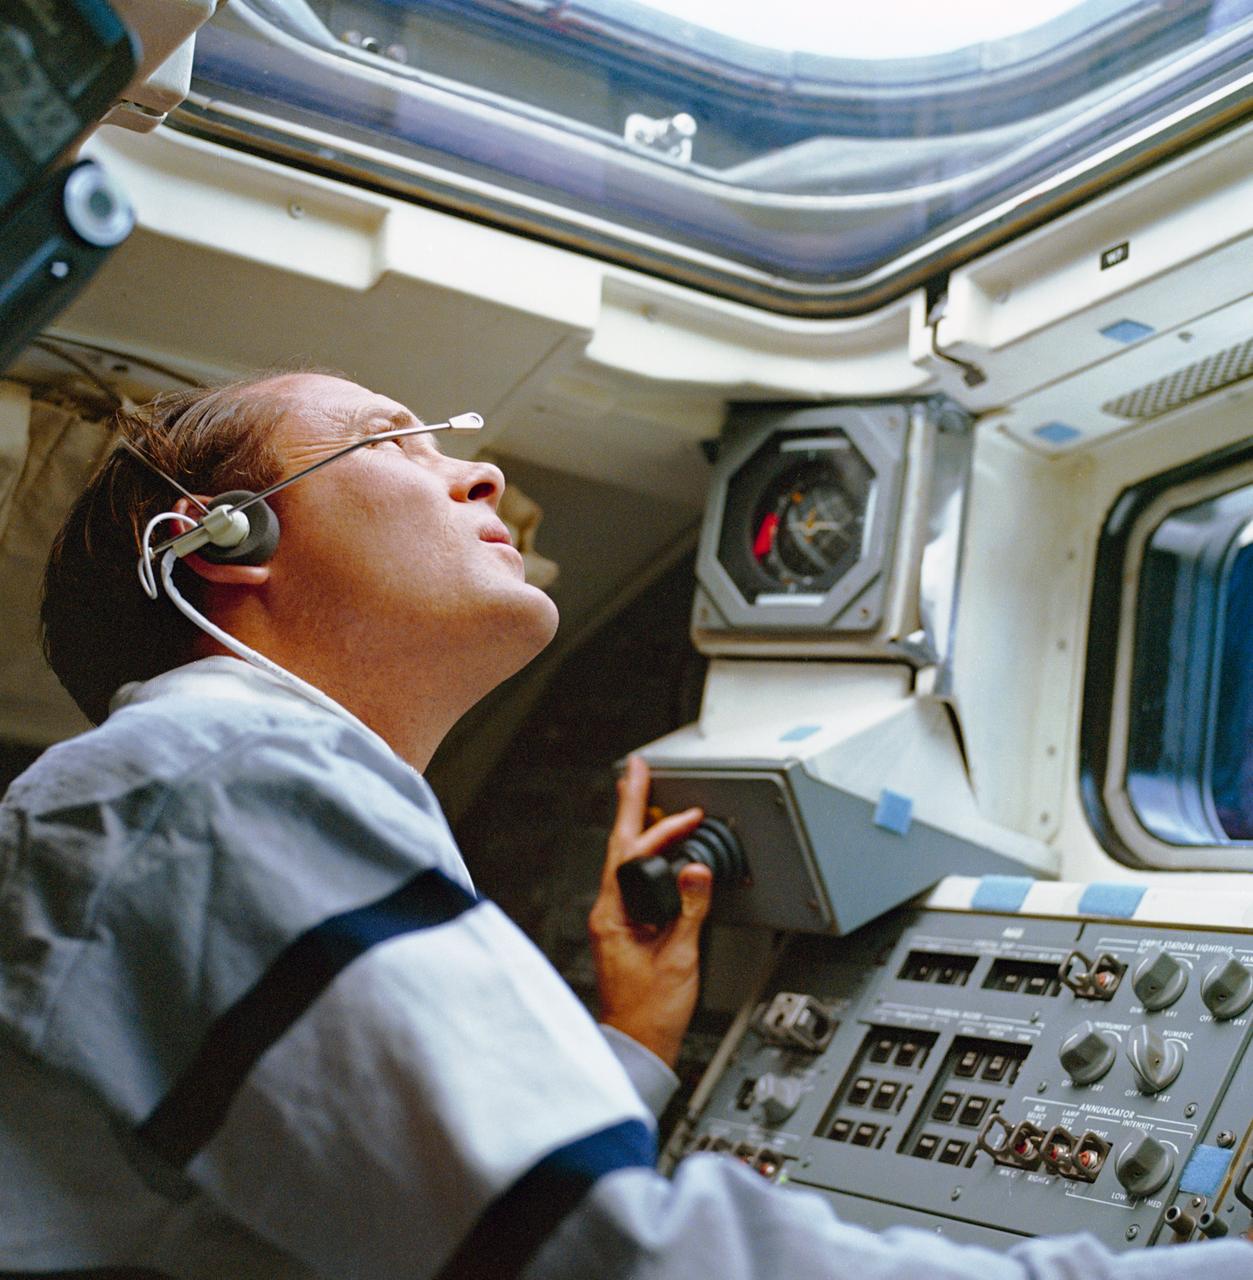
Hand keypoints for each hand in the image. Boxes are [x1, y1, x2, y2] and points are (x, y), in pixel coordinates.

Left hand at [588, 755, 711, 1067]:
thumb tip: (696, 870)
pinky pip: (630, 880)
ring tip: (642, 795)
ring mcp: (613, 921)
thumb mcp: (679, 959)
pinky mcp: (623, 930)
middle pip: (618, 846)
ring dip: (636, 827)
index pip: (629, 853)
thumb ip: (690, 910)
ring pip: (622, 861)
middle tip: (636, 770)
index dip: (659, 828)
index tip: (685, 812)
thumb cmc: (651, 1013)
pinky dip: (643, 856)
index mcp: (612, 916)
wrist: (638, 1047)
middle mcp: (606, 913)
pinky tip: (654, 849)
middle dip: (631, 805)